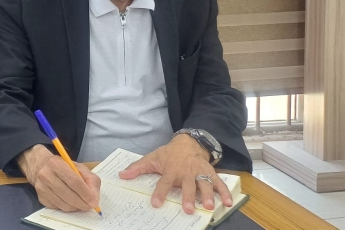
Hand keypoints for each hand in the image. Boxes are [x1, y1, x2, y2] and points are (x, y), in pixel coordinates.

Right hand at [17, 144, 100, 212]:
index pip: (74, 181)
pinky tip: (71, 202)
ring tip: (82, 204)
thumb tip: (94, 197)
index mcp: (56, 163)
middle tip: (90, 206)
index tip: (94, 201)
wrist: (39, 165)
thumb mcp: (77, 166)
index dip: (86, 193)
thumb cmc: (62, 165)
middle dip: (83, 203)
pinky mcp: (41, 198)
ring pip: (64, 204)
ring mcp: (41, 188)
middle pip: (69, 195)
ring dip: (76, 207)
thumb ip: (90, 179)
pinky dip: (68, 208)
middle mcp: (46, 175)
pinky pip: (58, 208)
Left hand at [118, 134, 232, 213]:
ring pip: (204, 184)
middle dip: (188, 197)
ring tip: (209, 206)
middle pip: (187, 185)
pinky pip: (219, 182)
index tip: (156, 203)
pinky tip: (229, 203)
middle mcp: (186, 171)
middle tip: (188, 209)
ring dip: (207, 195)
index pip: (164, 182)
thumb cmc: (169, 154)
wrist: (188, 142)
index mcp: (171, 169)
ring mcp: (199, 172)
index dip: (160, 192)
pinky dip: (225, 192)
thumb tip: (122, 175)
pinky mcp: (210, 172)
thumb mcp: (153, 158)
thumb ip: (138, 168)